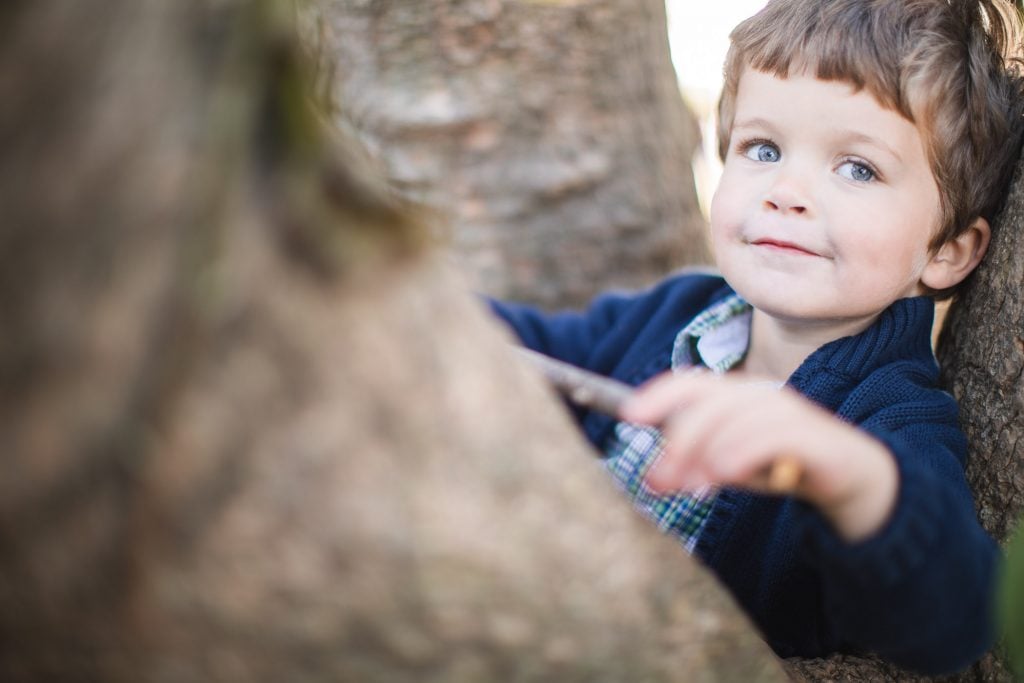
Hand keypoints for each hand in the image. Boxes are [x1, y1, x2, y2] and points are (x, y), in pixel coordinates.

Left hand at [620, 371, 899, 542]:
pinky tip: (724, 472)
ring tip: (690, 487)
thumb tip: (656, 472)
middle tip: (657, 481)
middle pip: (711, 403)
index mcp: (739, 396)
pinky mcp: (816, 438)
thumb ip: (697, 461)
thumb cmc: (785, 465)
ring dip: (706, 450)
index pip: (693, 383)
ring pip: (739, 417)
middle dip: (678, 440)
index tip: (630, 417)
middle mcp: (763, 396)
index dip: (660, 394)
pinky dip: (743, 450)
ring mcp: (791, 413)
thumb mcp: (732, 463)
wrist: (856, 482)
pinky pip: (774, 436)